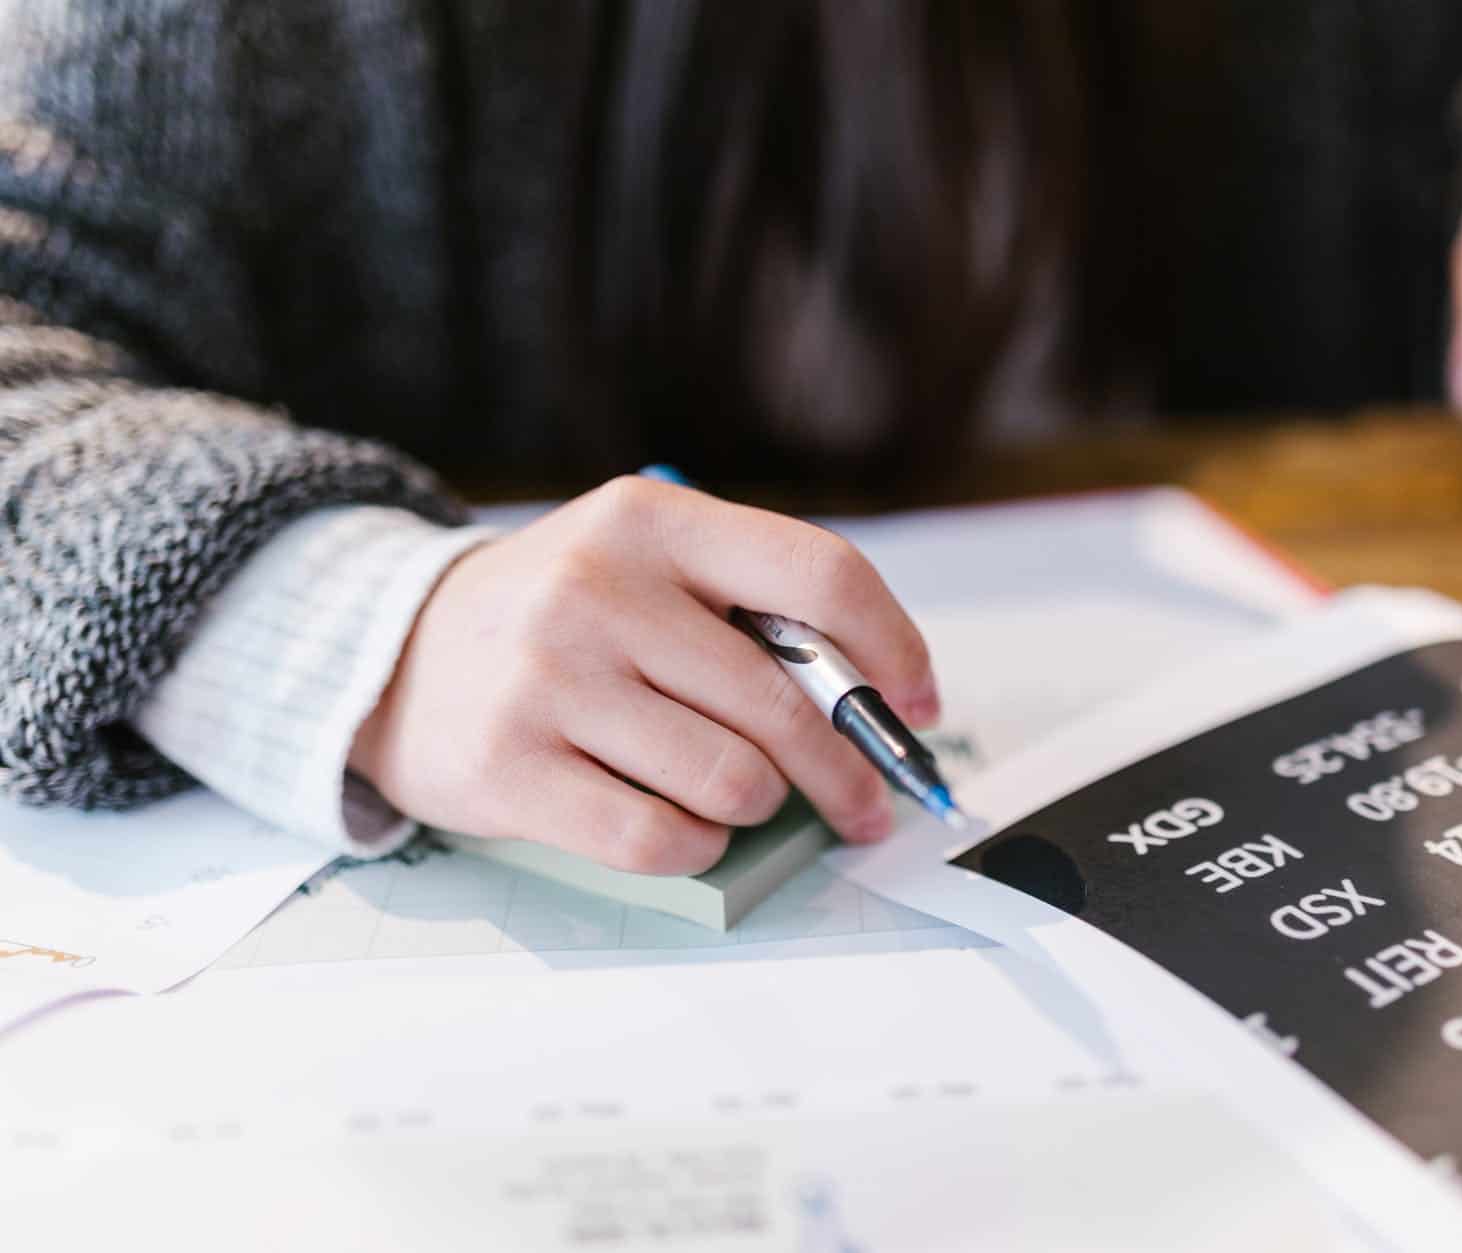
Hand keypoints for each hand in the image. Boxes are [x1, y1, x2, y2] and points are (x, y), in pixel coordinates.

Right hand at [348, 478, 939, 874]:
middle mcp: (599, 588)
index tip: (918, 704)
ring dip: (761, 809)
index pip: (819, 574)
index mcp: (651, 521)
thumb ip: (747, 610)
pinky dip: (697, 848)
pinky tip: (688, 829)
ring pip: (732, 780)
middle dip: (848, 771)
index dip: (893, 648)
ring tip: (746, 802)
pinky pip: (661, 839)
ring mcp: (548, 679)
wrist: (387, 652)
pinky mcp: (510, 768)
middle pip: (785, 701)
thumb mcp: (643, 565)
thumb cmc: (556, 619)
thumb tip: (877, 700)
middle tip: (865, 806)